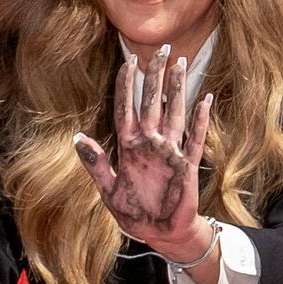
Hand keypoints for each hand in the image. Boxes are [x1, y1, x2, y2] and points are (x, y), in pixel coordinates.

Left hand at [73, 45, 212, 261]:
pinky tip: (205, 101)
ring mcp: (171, 152)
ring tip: (181, 64)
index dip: (126, 85)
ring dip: (178, 89)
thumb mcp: (108, 191)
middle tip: (162, 49)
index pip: (126, 109)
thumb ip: (96, 164)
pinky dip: (200, 120)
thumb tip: (77, 136)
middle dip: (156, 75)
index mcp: (129, 148)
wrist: (160, 234)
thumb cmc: (134, 214)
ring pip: (175, 113)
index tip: (127, 62)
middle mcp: (150, 144)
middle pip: (153, 102)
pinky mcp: (188, 165)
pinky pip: (196, 139)